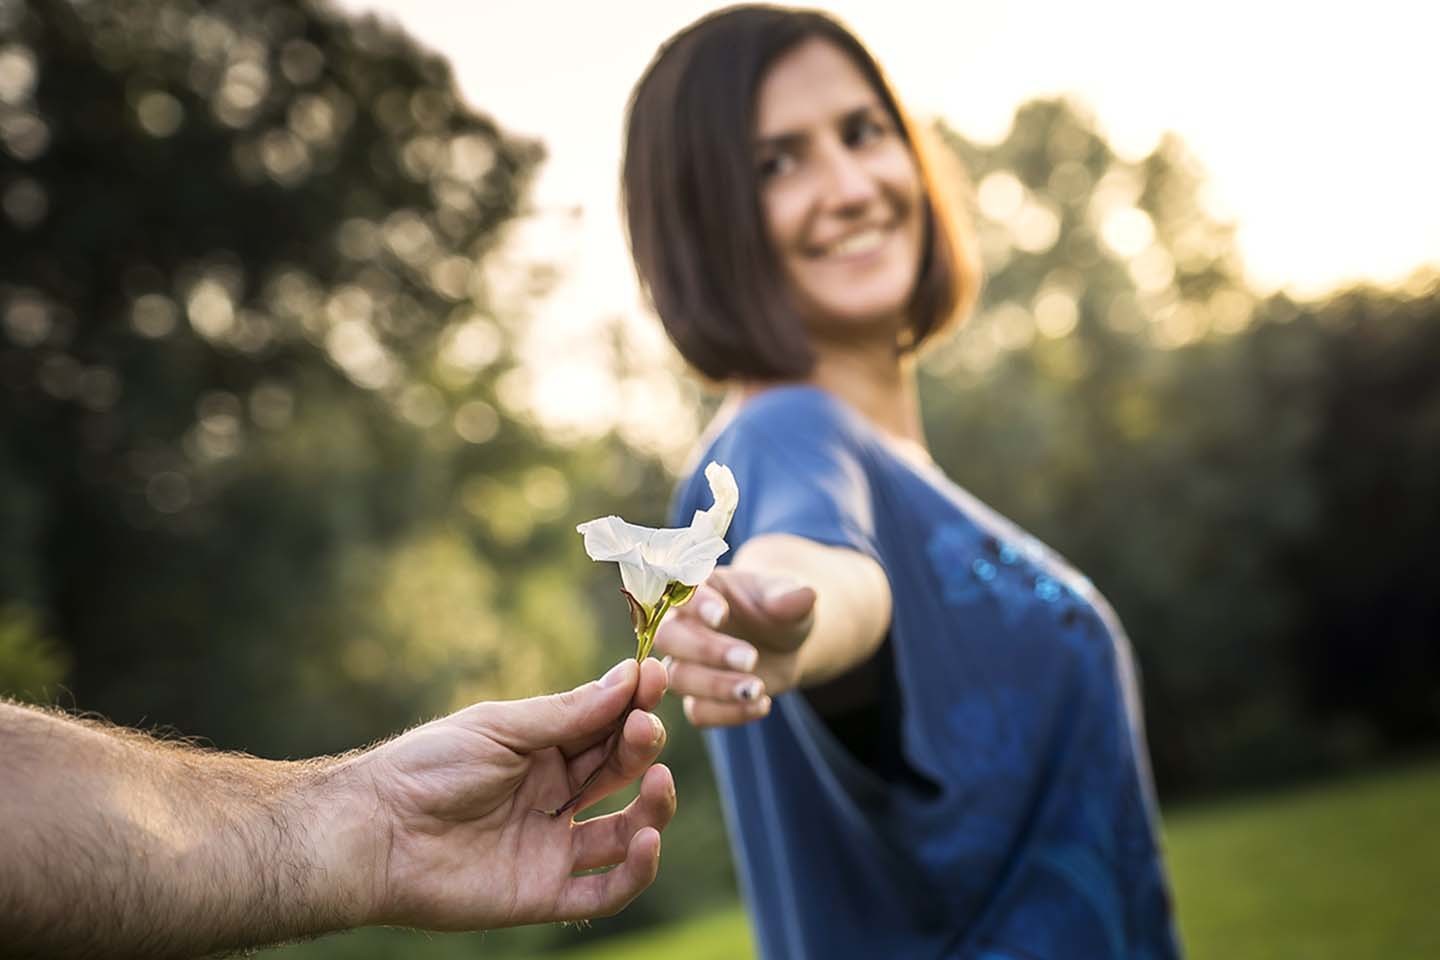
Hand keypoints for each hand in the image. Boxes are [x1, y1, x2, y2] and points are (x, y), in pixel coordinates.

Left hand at [343, 658, 674, 929]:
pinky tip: (646, 842)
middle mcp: (554, 796)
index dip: (634, 705)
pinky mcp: (544, 893)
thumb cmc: (428, 769)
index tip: (656, 679)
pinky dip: (636, 872)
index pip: (605, 726)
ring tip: (657, 783)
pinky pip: (605, 892)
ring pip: (626, 832)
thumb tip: (628, 678)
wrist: (375, 833)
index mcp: (543, 750)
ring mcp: (552, 846)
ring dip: (654, 807)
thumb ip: (569, 714)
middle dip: (641, 746)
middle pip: (620, 772)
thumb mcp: (502, 728)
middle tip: (645, 729)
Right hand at [653, 566, 815, 727]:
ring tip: (758, 689)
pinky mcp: (698, 696)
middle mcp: (682, 624)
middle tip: (750, 659)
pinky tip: (761, 704)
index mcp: (700, 588)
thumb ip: (790, 596)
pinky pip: (697, 712)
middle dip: (707, 651)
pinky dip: (727, 713)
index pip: (680, 592)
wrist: (787, 643)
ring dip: (716, 687)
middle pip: (669, 638)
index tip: (721, 615)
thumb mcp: (790, 596)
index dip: (695, 604)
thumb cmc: (780, 608)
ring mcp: (686, 663)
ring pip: (679, 679)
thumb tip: (803, 595)